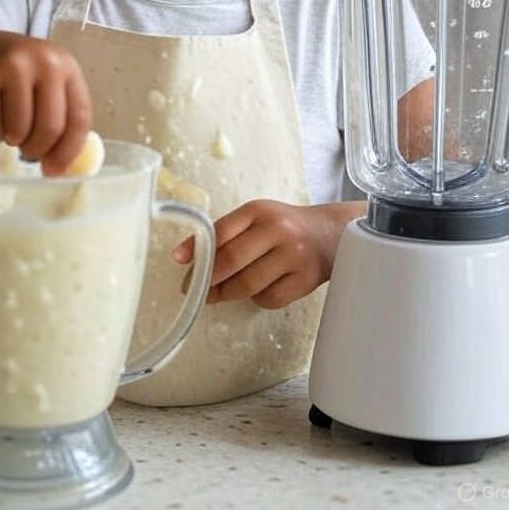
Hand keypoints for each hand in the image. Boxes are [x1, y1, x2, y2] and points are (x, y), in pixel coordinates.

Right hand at [0, 31, 91, 173]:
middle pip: (50, 128)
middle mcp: (44, 62)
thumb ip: (63, 118)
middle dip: (38, 150)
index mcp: (68, 67)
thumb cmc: (23, 76)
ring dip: (14, 141)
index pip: (79, 118)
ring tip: (10, 127)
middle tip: (29, 152)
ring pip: (18, 130)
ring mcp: (11, 66)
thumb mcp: (50, 85)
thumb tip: (59, 170)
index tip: (54, 171)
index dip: (69, 151)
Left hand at [174, 199, 364, 308]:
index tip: (178, 261)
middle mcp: (278, 230)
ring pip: (248, 285)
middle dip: (208, 279)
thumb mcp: (256, 218)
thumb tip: (184, 256)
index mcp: (259, 210)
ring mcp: (294, 256)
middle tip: (195, 289)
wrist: (330, 234)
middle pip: (232, 261)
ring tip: (218, 293)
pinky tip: (258, 289)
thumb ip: (225, 233)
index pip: (221, 230)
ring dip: (227, 293)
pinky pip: (269, 299)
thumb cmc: (283, 226)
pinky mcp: (306, 280)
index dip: (197, 248)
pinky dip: (257, 299)